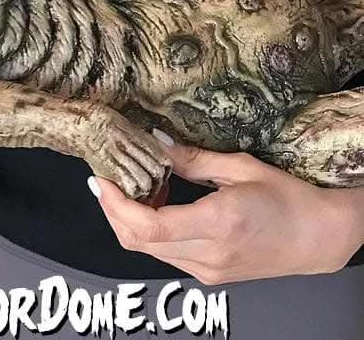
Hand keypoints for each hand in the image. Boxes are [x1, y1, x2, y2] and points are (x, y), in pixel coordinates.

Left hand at [88, 138, 363, 283]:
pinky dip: (149, 231)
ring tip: (130, 186)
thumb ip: (193, 159)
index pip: (149, 226)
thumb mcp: (240, 167)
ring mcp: (208, 270)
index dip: (116, 205)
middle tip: (104, 180)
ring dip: (128, 220)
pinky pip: (165, 254)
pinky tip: (154, 203)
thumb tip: (155, 142)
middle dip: (112, 211)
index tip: (101, 180)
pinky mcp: (209, 275)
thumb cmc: (287, 197)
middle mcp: (209, 254)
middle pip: (139, 242)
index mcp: (218, 223)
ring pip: (148, 251)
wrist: (317, 238)